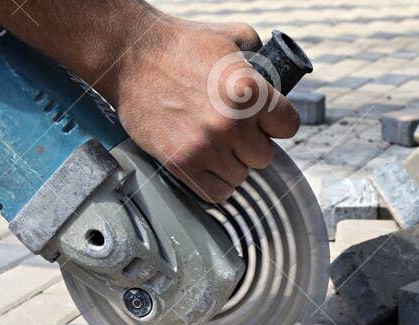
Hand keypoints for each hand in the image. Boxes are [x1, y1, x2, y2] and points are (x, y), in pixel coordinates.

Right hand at [106, 17, 298, 203]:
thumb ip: (258, 52)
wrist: (130, 56)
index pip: (287, 126)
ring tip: (214, 144)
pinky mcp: (182, 164)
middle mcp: (230, 123)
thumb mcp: (228, 37)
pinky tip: (207, 165)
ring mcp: (206, 147)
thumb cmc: (178, 44)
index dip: (277, 123)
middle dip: (251, 145)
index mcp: (249, 90)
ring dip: (231, 164)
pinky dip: (215, 184)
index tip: (266, 123)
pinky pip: (216, 193)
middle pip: (264, 156)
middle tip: (233, 131)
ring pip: (240, 176)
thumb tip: (274, 72)